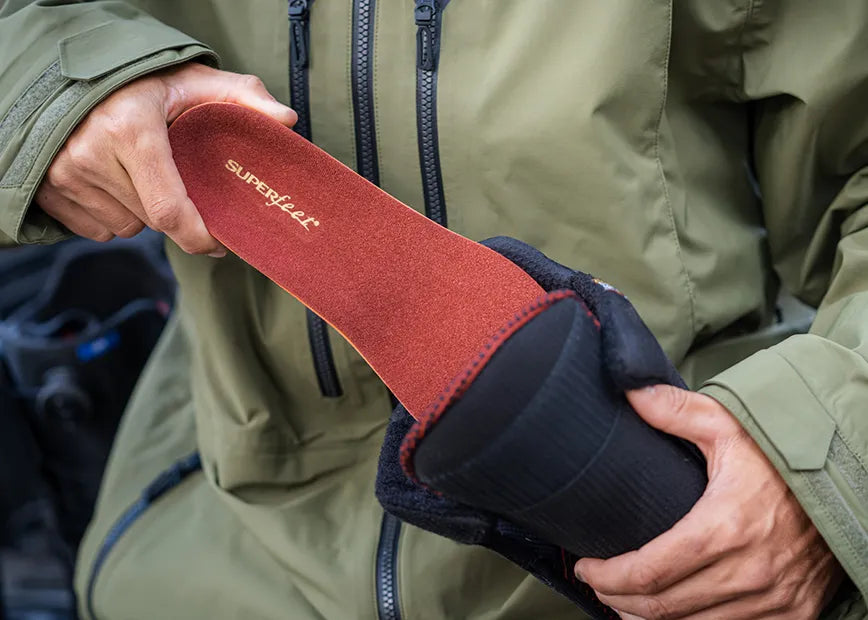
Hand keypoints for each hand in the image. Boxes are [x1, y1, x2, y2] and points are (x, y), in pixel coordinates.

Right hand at [36, 62, 296, 254]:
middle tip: (180, 181)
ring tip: (142, 173)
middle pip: (153, 221)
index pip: (170, 211)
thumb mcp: (193, 80)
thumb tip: (287, 121)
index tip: (218, 244)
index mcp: (130, 130)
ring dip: (143, 212)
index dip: (199, 237)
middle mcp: (89, 154)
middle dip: (176, 212)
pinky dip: (114, 214)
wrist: (72, 74)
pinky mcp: (48, 190)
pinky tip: (117, 182)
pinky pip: (98, 230)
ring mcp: (63, 174)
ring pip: (127, 227)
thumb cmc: (141, 80)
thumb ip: (243, 97)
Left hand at [575, 385, 843, 619]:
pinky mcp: (794, 613)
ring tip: (623, 602)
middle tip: (598, 584)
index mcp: (725, 528)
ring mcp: (774, 600)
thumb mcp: (728, 424)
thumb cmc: (781, 456)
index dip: (608, 576)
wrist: (849, 482)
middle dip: (618, 599)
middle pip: (662, 607)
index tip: (586, 567)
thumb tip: (628, 391)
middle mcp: (749, 573)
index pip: (649, 571)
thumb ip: (675, 410)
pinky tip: (670, 616)